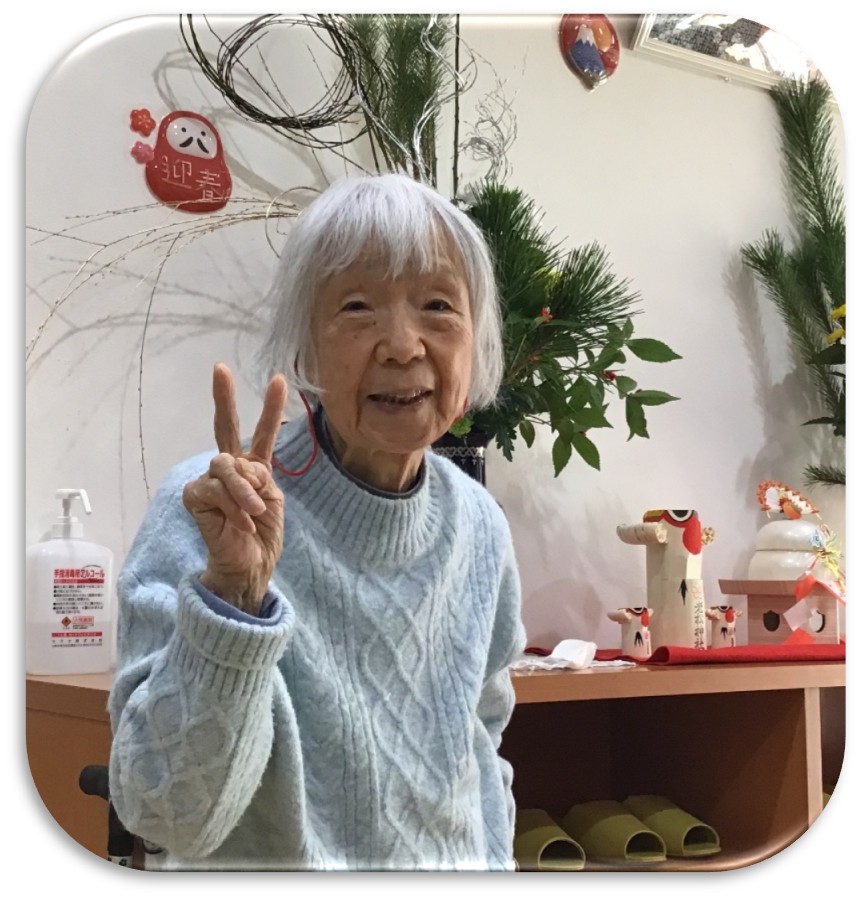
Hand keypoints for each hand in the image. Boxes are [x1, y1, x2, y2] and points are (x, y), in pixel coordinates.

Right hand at [182, 363, 287, 613]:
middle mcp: (228, 470)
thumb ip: (258, 476)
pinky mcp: (194, 496)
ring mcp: (209, 481)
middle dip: (223, 398)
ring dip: (244, 491)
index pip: (261, 433)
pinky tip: (240, 523)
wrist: (249, 566)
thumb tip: (240, 465)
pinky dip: (233, 506)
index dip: (271, 408)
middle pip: (224, 428)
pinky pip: (215, 489)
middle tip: (220, 369)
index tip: (279, 380)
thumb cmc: (261, 536)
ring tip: (255, 513)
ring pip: (225, 466)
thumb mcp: (272, 500)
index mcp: (252, 468)